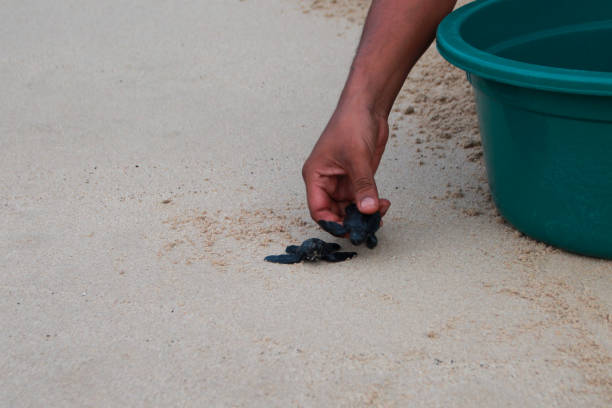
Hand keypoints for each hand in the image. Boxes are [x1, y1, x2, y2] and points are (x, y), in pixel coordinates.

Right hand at [302, 105, 390, 223]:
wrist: (367, 106)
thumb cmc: (351, 124)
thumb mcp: (357, 158)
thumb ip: (363, 186)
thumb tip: (368, 210)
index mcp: (316, 176)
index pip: (318, 210)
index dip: (332, 224)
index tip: (350, 231)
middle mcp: (326, 182)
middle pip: (334, 213)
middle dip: (352, 221)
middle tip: (369, 226)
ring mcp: (342, 181)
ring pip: (350, 209)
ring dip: (364, 214)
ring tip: (380, 213)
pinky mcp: (357, 178)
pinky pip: (362, 199)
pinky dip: (371, 205)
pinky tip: (383, 204)